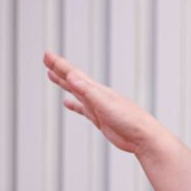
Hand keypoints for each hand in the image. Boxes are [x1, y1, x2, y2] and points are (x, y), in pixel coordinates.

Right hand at [43, 50, 161, 154]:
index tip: (47, 54)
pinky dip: (73, 104)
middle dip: (59, 69)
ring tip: (53, 75)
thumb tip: (72, 77)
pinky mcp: (100, 119)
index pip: (74, 74)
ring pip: (76, 91)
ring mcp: (98, 107)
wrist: (143, 137)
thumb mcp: (105, 104)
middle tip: (46, 58)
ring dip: (65, 83)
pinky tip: (67, 103)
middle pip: (74, 79)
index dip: (59, 64)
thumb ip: (88, 91)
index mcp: (97, 90)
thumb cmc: (130, 120)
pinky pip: (82, 108)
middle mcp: (97, 95)